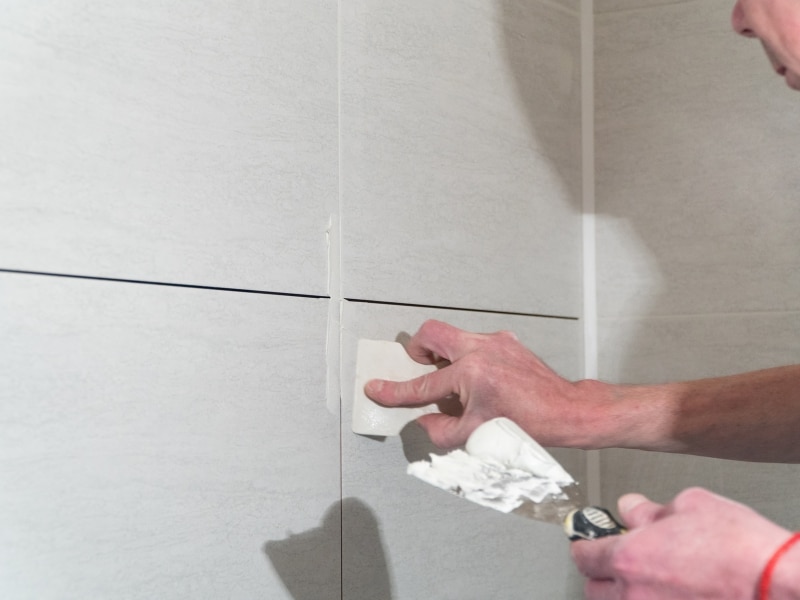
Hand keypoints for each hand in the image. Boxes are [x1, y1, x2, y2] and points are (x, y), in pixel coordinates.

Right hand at [363, 319, 589, 447]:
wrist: (566, 411)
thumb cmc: (531, 424)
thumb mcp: (476, 436)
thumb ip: (441, 430)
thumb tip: (424, 420)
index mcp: (472, 374)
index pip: (423, 385)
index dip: (395, 390)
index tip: (377, 388)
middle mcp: (482, 350)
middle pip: (432, 333)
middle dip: (418, 350)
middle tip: (420, 369)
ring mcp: (496, 342)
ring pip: (453, 336)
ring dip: (445, 357)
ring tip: (453, 382)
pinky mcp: (507, 342)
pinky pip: (475, 343)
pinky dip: (467, 360)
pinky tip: (477, 382)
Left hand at [571, 487, 793, 599]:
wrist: (783, 587)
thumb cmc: (744, 550)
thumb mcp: (692, 506)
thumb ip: (651, 510)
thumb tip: (632, 509)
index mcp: (630, 559)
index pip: (584, 556)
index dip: (586, 545)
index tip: (590, 541)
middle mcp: (635, 596)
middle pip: (594, 590)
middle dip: (603, 574)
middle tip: (622, 561)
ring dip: (626, 595)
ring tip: (651, 582)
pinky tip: (672, 595)